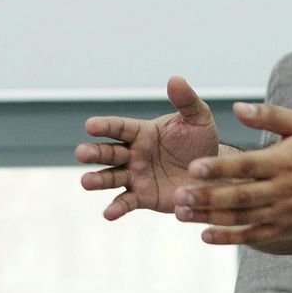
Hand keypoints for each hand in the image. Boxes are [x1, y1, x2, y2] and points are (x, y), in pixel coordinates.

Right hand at [77, 75, 221, 220]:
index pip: (119, 127)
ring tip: (85, 182)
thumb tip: (175, 78)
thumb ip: (186, 101)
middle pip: (110, 153)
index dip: (105, 126)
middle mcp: (133, 154)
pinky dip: (116, 208)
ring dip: (98, 180)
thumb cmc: (201, 142)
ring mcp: (136, 176)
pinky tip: (108, 214)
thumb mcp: (198, 119)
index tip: (90, 126)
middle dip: (94, 153)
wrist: (212, 173)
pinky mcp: (143, 197)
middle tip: (80, 154)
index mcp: (142, 132)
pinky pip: (127, 202)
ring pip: (112, 177)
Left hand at [175, 100, 291, 248]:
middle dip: (207, 197)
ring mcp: (286, 212)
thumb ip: (269, 115)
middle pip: (241, 195)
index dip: (219, 168)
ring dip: (211, 218)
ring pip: (243, 218)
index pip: (247, 165)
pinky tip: (205, 235)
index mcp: (285, 161)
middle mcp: (284, 188)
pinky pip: (254, 236)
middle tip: (178, 196)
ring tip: (182, 214)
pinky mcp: (287, 230)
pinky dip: (229, 238)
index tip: (193, 168)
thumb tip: (237, 107)